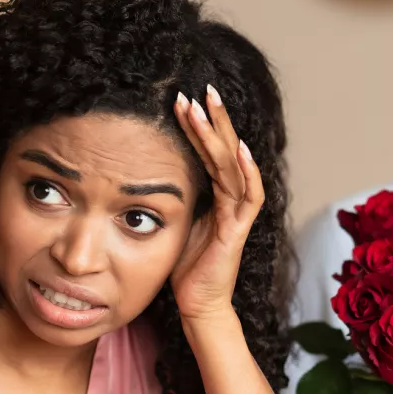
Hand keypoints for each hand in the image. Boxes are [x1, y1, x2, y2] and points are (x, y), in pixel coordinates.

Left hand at [170, 85, 264, 321]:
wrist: (197, 305)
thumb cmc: (184, 268)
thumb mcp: (173, 222)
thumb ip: (171, 197)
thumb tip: (143, 172)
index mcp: (215, 196)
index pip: (209, 153)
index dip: (198, 126)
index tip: (182, 100)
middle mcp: (230, 200)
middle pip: (225, 150)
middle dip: (214, 119)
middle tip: (201, 89)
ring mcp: (237, 215)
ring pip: (234, 166)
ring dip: (221, 135)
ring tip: (208, 107)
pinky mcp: (238, 232)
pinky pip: (248, 198)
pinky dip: (247, 173)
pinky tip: (241, 151)